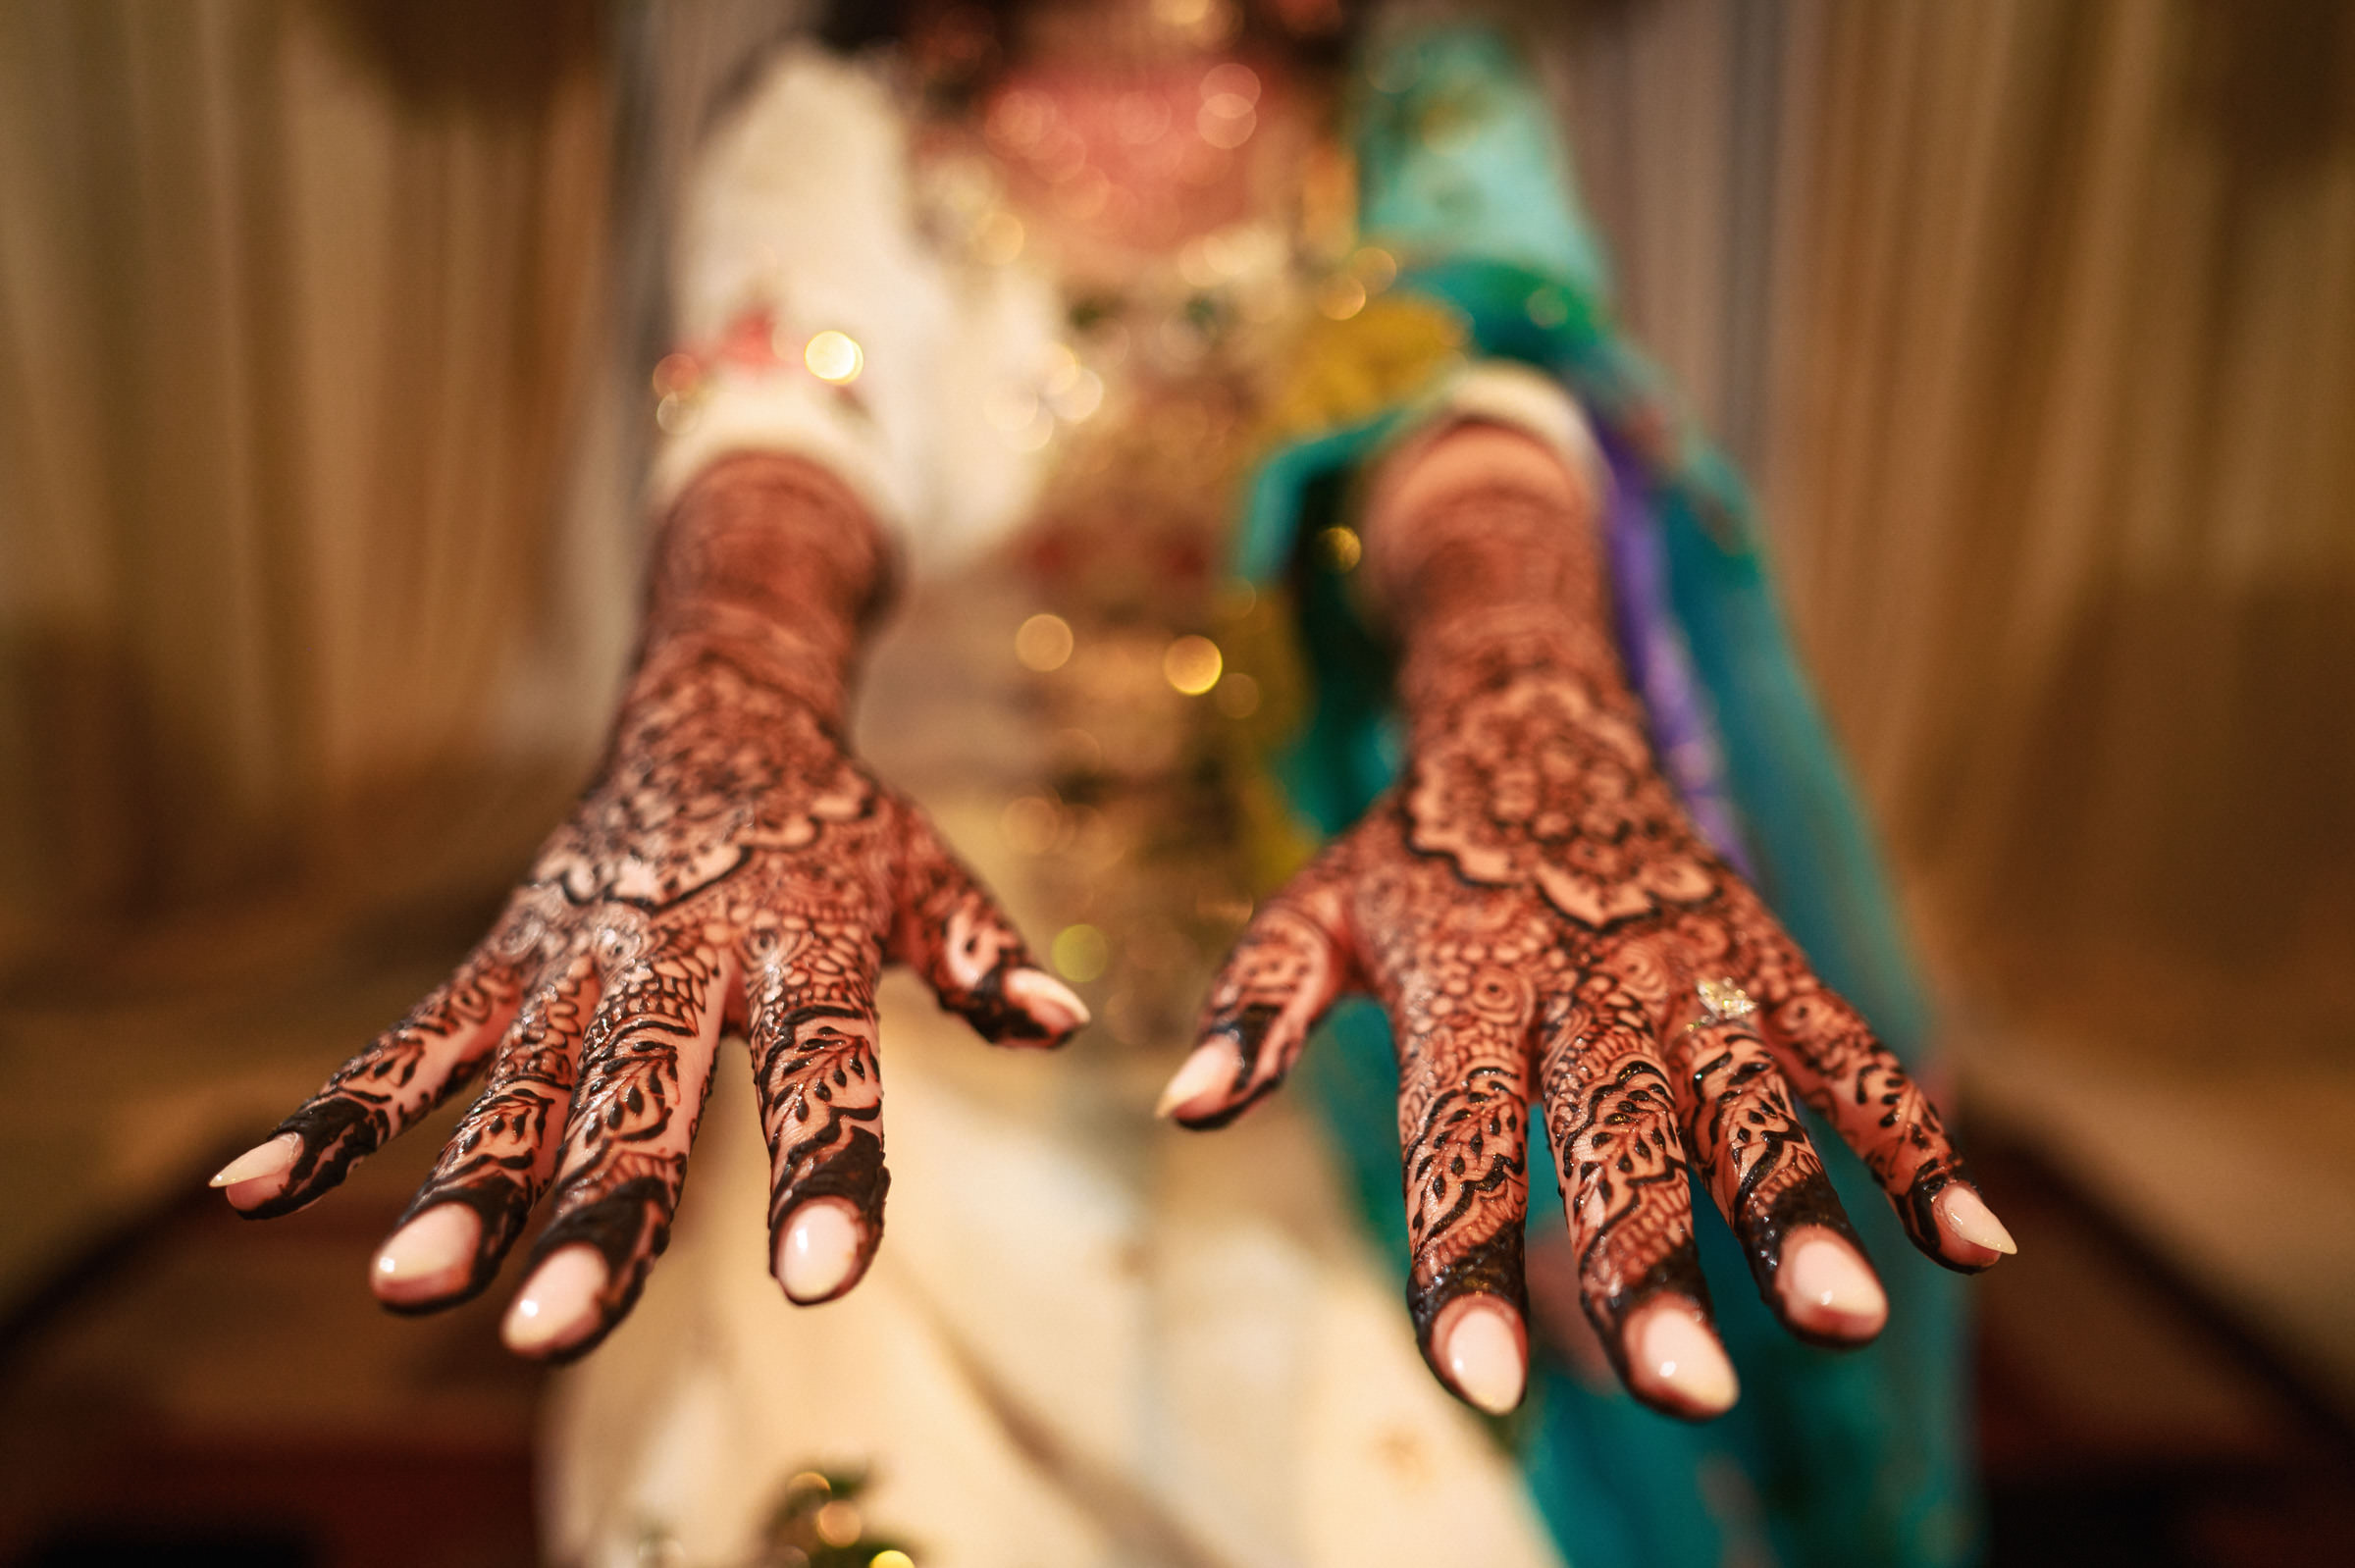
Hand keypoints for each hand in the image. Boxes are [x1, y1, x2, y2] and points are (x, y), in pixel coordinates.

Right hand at [211, 455, 1086, 1359]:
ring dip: (460, 1184)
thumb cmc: (840, 826)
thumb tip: (1066, 1030)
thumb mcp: (927, 874)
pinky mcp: (504, 958)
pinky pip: (409, 1041)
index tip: (819, 1282)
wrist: (718, 707)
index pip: (826, 1072)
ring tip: (407, 1288)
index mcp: (804, 944)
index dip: (825, 1171)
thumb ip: (987, 956)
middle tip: (552, 1334)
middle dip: (598, 1215)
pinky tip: (251, 1195)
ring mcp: (578, 959)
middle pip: (640, 1100)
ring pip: (516, 1086)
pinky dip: (337, 1111)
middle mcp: (683, 958)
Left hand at [1160, 428, 2012, 1419]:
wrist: (1537, 724)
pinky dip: (1914, 1145)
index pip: (1458, 1142)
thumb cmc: (1412, 860)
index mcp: (1468, 992)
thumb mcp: (1314, 912)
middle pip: (1618, 1141)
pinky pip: (1852, 1057)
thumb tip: (1186, 1109)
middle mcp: (1586, 991)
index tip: (1483, 1384)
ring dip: (1797, 1210)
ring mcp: (1692, 979)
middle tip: (1680, 1389)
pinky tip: (1973, 1251)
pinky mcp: (1768, 969)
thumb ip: (1259, 1008)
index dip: (1468, 1259)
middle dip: (1649, 1264)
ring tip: (1842, 1322)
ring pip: (1752, 1105)